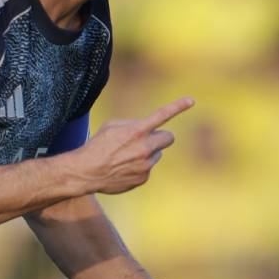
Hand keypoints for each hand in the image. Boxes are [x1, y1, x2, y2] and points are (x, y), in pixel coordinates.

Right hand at [74, 97, 192, 194]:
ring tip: (127, 157)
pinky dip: (139, 167)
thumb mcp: (112, 126)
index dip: (178, 106)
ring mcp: (146, 164)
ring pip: (157, 154)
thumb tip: (147, 129)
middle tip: (148, 140)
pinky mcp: (143, 177)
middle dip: (161, 137)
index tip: (191, 100)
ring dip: (147, 153)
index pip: (162, 115)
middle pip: (168, 138)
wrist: (86, 172)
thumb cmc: (97, 146)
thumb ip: (133, 124)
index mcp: (137, 130)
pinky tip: (123, 168)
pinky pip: (148, 168)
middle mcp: (145, 147)